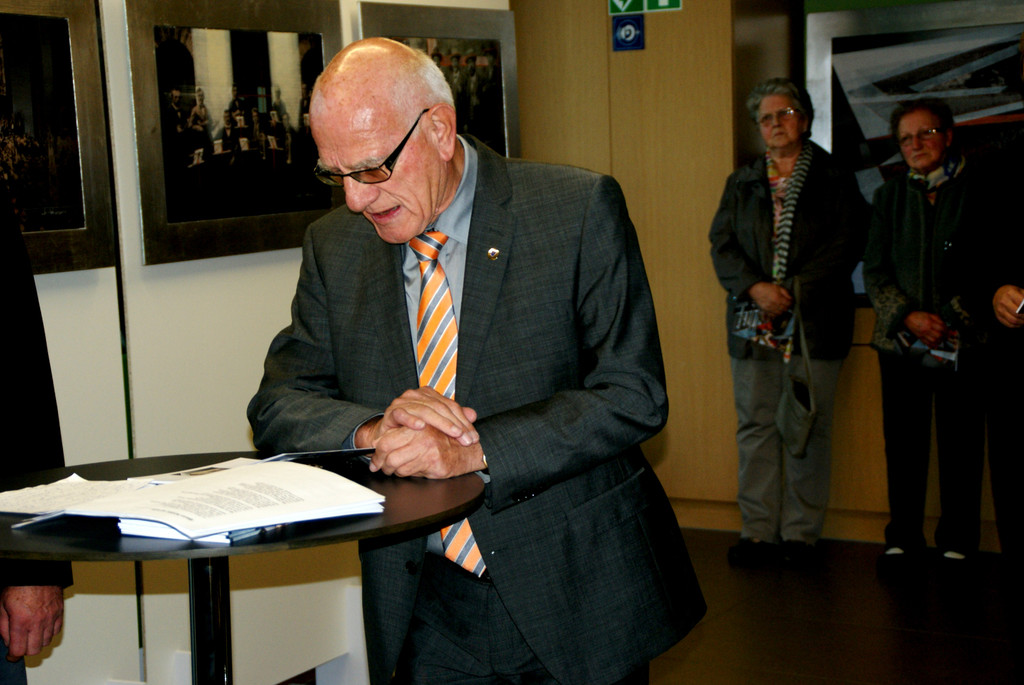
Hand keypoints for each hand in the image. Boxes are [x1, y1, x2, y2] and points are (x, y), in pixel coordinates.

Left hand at [0, 586, 63, 659]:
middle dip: (25, 650)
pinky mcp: (59, 612)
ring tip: (31, 635)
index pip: (19, 650)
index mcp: (21, 621)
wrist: (37, 572)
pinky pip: (56, 631)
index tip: (12, 656)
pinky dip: (49, 633)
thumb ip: (3, 628)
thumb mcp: (2, 607)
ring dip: (37, 641)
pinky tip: (41, 627)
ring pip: (46, 642)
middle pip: (34, 650)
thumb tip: (8, 641)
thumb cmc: (19, 586)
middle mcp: (38, 621)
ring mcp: (51, 617)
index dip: (13, 656)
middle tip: (21, 645)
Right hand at [355, 387, 478, 448]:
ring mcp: (404, 402)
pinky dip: (411, 421)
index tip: (472, 437)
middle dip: (456, 425)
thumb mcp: (436, 425)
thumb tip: (473, 415)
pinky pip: (402, 414)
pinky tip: (421, 427)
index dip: (464, 422)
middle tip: (466, 439)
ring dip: (441, 424)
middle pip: (441, 408)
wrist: (388, 435)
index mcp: (429, 395)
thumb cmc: (413, 429)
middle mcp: (417, 395)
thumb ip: (454, 418)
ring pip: (426, 410)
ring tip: (453, 433)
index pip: (451, 406)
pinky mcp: (392, 412)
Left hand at [369, 424, 485, 477]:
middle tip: (377, 466)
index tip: (375, 456)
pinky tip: (404, 472)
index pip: (387, 436)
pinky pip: (407, 471)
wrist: (470, 451)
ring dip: (390, 469)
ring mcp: (427, 447)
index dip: (378, 449)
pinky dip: (402, 473)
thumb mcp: (426, 429)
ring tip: (389, 470)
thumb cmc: (447, 441)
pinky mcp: (433, 461)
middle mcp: (421, 432)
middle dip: (379, 461)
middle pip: (386, 448)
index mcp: (418, 421)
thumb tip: (377, 443)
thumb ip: (406, 431)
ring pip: (394, 462)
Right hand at [747, 282, 792, 317]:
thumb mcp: (778, 287)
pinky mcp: (766, 310)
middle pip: (785, 309)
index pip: (788, 303)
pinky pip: (772, 315)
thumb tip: (790, 298)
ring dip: (782, 311)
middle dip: (787, 307)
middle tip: (787, 305)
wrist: (756, 290)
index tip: (791, 301)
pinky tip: (777, 311)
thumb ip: (785, 293)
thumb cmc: (767, 288)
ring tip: (782, 308)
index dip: (791, 303)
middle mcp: (775, 304)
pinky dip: (776, 315)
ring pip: (779, 313)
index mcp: (778, 298)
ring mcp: (770, 308)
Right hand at [903, 311, 947, 347]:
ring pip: (934, 341)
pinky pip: (927, 343)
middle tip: (946, 336)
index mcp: (930, 322)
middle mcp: (927, 329)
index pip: (942, 328)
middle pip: (939, 335)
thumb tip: (944, 324)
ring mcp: (923, 334)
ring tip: (941, 339)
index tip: (948, 331)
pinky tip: (935, 344)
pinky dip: (932, 345)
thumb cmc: (918, 315)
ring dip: (939, 341)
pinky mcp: (920, 337)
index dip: (947, 330)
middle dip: (944, 336)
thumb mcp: (929, 314)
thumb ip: (937, 318)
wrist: (907, 318)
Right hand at [993, 285, 1023, 328]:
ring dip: (1022, 322)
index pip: (1022, 305)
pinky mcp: (998, 316)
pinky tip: (1021, 322)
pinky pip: (1009, 324)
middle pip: (1018, 314)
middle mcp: (1003, 301)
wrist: (999, 294)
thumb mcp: (1021, 291)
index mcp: (1010, 293)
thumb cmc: (1013, 293)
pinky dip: (1017, 325)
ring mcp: (999, 309)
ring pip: (1013, 320)